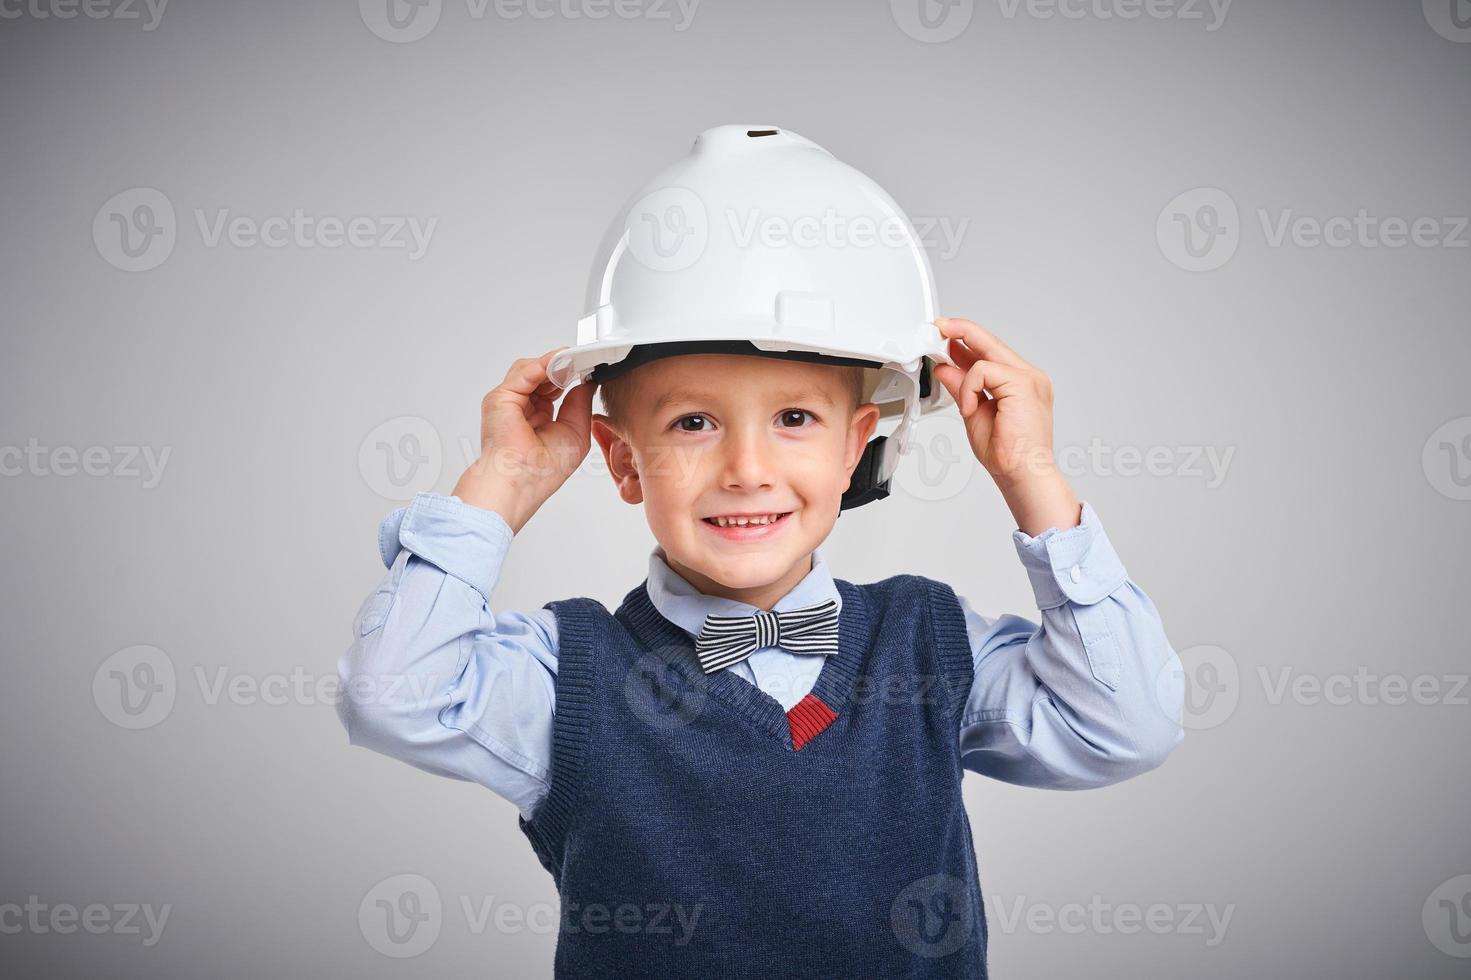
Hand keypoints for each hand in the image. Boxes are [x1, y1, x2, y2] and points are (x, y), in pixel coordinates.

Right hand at [451, 348, 596, 533]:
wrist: (521, 481)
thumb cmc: (543, 470)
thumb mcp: (576, 431)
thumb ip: (580, 403)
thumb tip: (586, 382)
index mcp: (539, 419)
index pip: (553, 388)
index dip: (570, 376)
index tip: (587, 367)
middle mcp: (523, 409)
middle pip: (542, 375)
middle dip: (563, 367)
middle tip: (582, 360)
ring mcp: (511, 402)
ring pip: (531, 370)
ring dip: (554, 363)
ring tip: (572, 362)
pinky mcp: (500, 397)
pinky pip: (523, 372)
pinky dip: (542, 364)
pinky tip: (558, 363)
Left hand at [931, 317, 1079, 535]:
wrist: (1022, 473)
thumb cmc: (1007, 452)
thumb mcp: (973, 412)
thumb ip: (961, 388)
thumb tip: (945, 368)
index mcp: (1020, 382)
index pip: (991, 351)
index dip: (967, 338)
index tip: (945, 333)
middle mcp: (1028, 376)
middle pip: (991, 341)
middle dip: (961, 330)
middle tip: (939, 327)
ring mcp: (1029, 378)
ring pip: (985, 354)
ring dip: (965, 380)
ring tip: (968, 407)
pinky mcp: (1023, 383)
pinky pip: (983, 371)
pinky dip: (970, 388)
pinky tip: (972, 408)